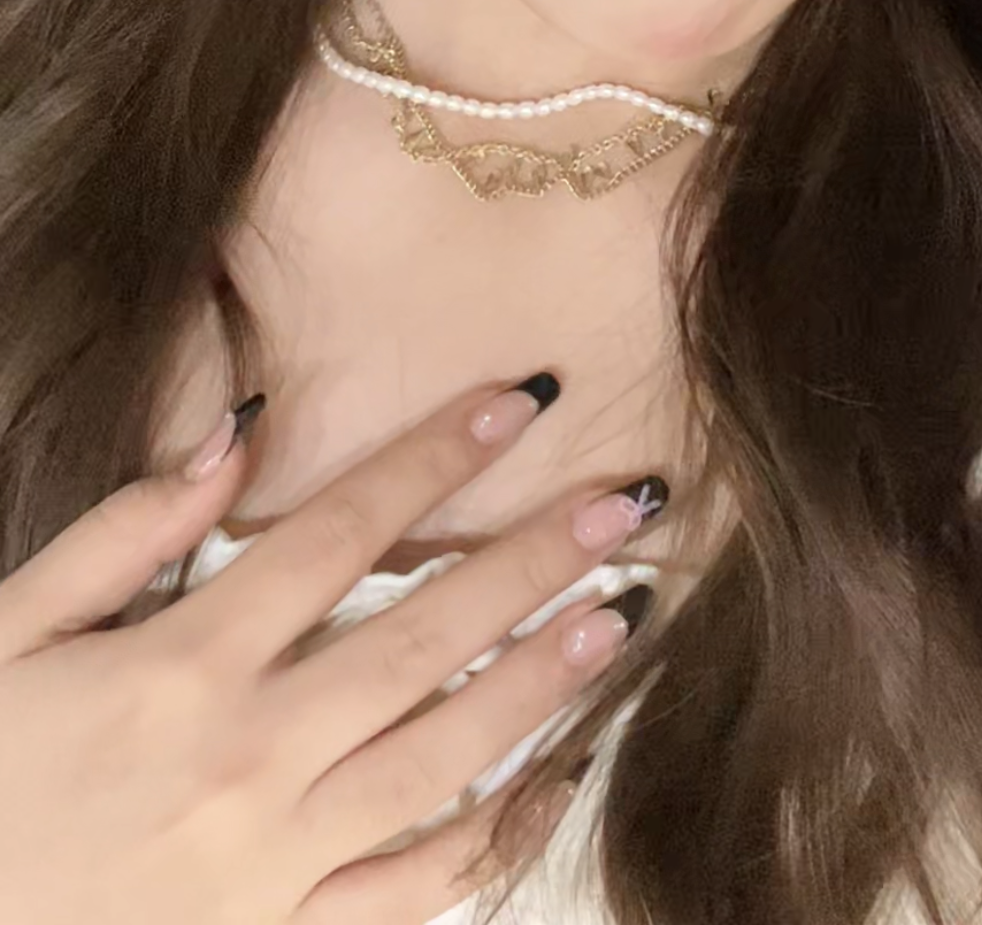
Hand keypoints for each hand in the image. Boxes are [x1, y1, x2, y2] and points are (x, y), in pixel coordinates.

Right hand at [0, 377, 658, 922]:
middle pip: (421, 639)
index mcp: (182, 666)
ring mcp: (274, 860)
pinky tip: (554, 782)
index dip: (436, 458)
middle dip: (532, 563)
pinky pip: (409, 893)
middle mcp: (246, 757)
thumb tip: (240, 426)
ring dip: (542, 685)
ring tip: (621, 615)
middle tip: (625, 504)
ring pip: (440, 760)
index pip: (339, 532)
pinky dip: (490, 841)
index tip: (520, 402)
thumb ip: (124, 529)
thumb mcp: (10, 629)